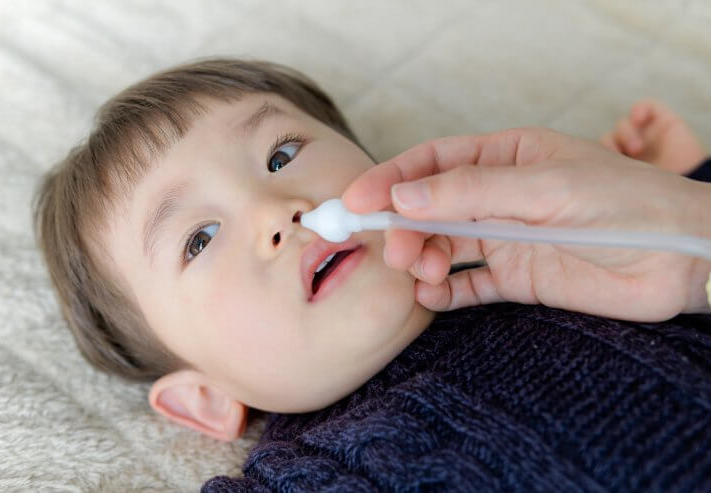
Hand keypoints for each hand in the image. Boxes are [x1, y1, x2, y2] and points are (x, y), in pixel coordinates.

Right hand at [343, 128, 710, 320]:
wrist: (680, 260)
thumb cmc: (625, 204)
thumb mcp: (544, 188)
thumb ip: (472, 191)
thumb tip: (403, 197)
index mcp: (505, 157)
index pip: (432, 163)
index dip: (390, 180)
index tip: (356, 202)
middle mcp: (499, 197)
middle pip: (429, 209)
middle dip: (405, 229)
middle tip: (399, 254)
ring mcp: (506, 238)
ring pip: (443, 247)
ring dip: (425, 260)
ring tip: (429, 275)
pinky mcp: (517, 279)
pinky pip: (468, 286)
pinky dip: (445, 295)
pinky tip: (435, 299)